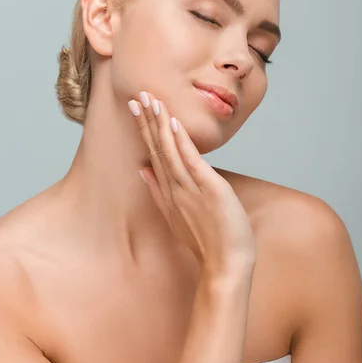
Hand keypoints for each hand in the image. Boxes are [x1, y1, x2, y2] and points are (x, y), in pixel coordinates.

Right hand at [128, 91, 255, 276]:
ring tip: (151, 101)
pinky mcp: (208, 190)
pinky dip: (182, 142)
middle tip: (137, 96)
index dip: (145, 130)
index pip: (154, 154)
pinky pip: (191, 162)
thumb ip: (158, 190)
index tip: (136, 109)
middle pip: (158, 149)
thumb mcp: (176, 214)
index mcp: (168, 191)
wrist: (225, 266)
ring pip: (170, 151)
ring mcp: (189, 189)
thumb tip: (143, 169)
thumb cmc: (205, 241)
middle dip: (147, 121)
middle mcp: (174, 188)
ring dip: (160, 125)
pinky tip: (174, 123)